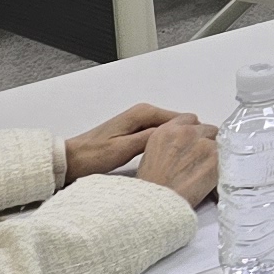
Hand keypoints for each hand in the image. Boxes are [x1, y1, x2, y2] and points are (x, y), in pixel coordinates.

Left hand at [62, 104, 189, 183]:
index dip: (193, 132)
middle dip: (187, 137)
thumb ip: (151, 138)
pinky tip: (170, 159)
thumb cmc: (94, 155)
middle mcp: (143, 113)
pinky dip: (167, 145)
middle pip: (177, 123)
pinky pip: (160, 136)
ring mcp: (139, 123)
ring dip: (177, 142)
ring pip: (169, 131)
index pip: (181, 118)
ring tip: (187, 159)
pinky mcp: (136, 133)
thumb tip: (178, 132)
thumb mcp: (124, 148)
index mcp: (143, 113)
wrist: (70, 161)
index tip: (203, 147)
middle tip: (196, 156)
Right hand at [136, 119, 221, 206]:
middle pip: (207, 128)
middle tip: (201, 157)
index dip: (193, 130)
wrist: (158, 202)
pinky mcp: (215, 159)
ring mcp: (202, 145)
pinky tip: (212, 174)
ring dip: (214, 152)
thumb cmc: (152, 185)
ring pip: (218, 141)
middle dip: (205, 141)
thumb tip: (183, 141)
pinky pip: (225, 156)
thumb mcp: (152, 152)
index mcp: (167, 130)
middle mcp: (186, 133)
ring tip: (205, 168)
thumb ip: (170, 140)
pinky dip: (221, 164)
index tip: (195, 139)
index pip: (189, 119)